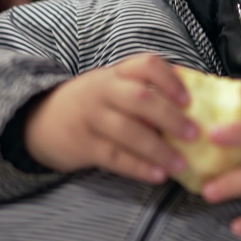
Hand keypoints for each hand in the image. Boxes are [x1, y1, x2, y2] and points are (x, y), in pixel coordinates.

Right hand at [24, 54, 197, 183]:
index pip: (145, 65)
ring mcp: (90, 117)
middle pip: (138, 98)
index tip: (190, 100)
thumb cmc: (95, 104)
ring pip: (127, 131)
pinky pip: (113, 156)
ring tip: (181, 164)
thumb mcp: (115, 87)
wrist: (40, 119)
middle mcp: (103, 90)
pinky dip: (138, 167)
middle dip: (169, 117)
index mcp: (117, 73)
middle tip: (195, 134)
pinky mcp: (82, 145)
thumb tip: (200, 105)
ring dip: (158, 149)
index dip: (170, 80)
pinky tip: (158, 175)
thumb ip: (148, 92)